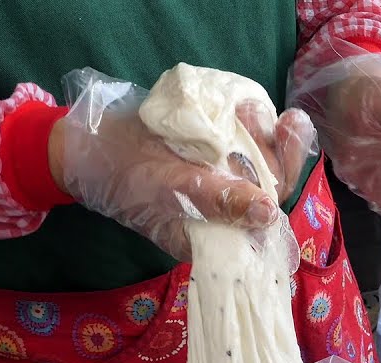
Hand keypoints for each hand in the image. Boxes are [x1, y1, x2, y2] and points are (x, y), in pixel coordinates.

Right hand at [49, 72, 316, 259]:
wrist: (88, 146)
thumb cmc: (125, 174)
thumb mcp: (171, 188)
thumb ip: (217, 201)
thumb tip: (268, 213)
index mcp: (219, 239)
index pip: (267, 216)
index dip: (285, 178)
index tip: (292, 137)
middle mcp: (226, 217)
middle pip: (270, 185)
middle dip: (278, 150)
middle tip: (281, 117)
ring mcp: (220, 187)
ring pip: (258, 163)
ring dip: (264, 133)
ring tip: (252, 108)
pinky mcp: (211, 162)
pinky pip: (240, 147)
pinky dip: (246, 126)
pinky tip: (245, 105)